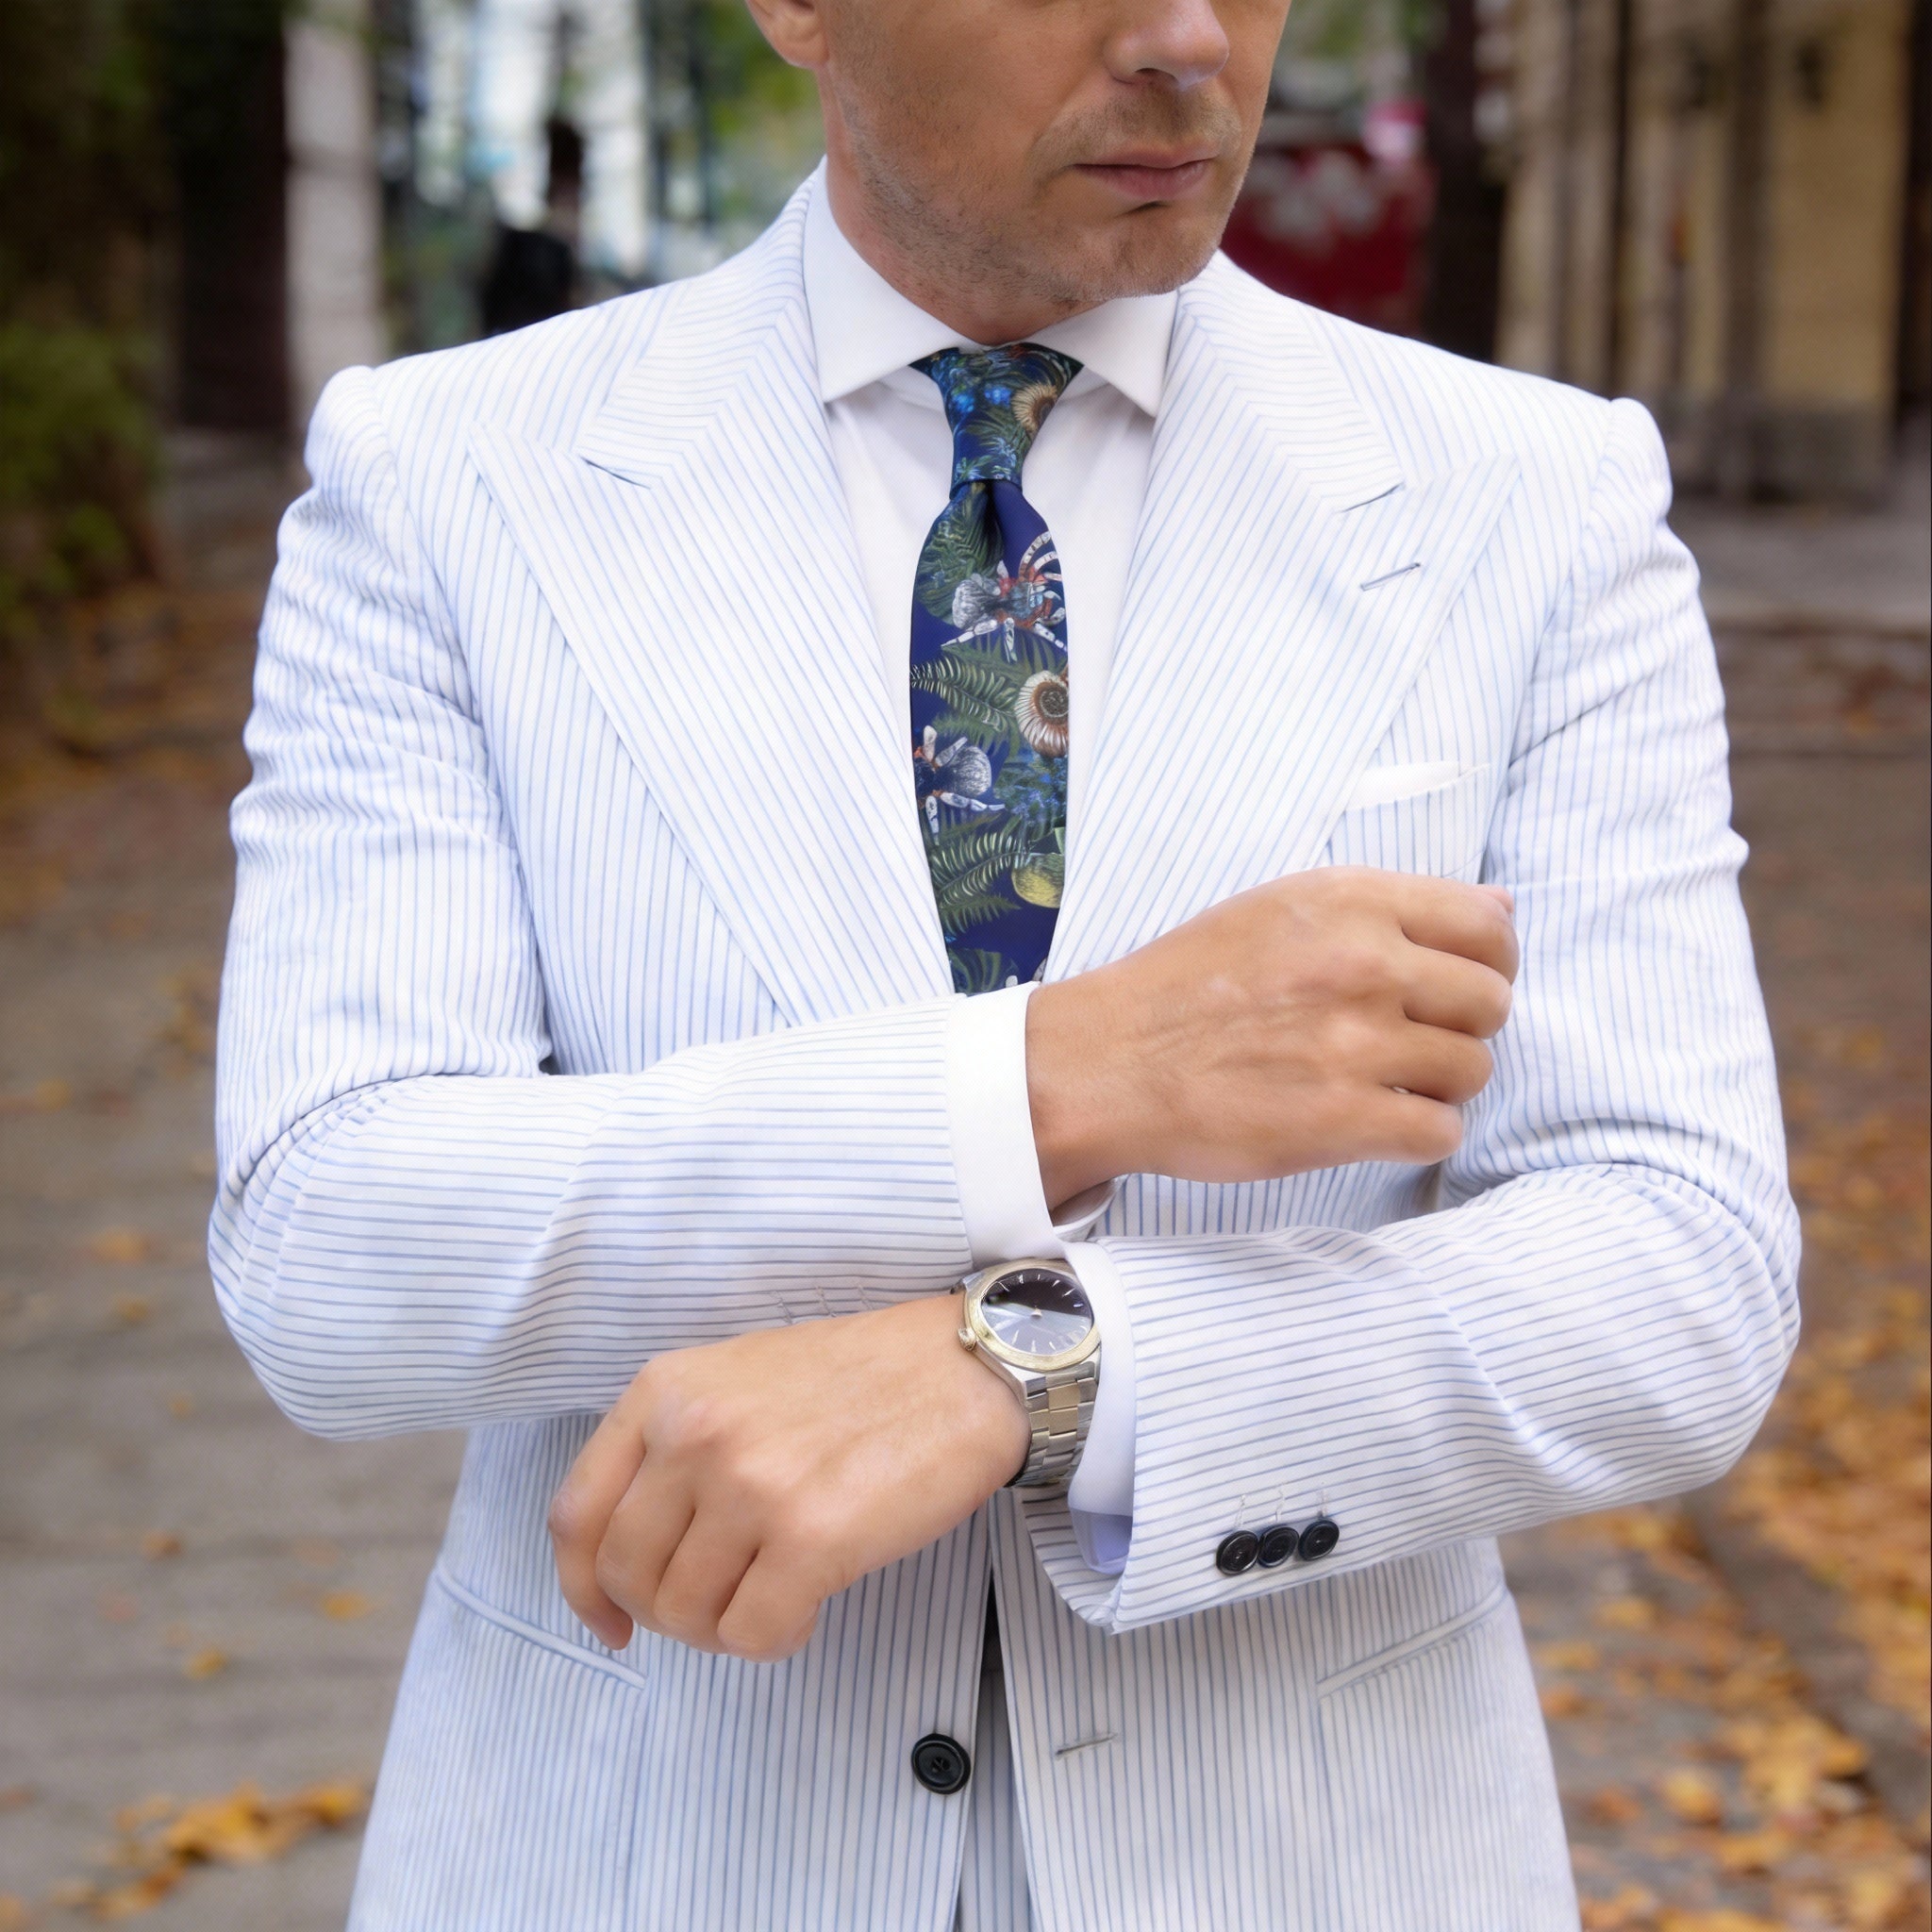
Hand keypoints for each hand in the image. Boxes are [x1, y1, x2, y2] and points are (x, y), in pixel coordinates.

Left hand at [548, 1294, 1029, 1660]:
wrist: (966, 1368)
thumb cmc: (861, 1379)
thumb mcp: (739, 1379)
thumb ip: (676, 1446)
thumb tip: (634, 1559)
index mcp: (666, 1390)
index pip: (578, 1514)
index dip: (583, 1586)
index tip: (610, 1620)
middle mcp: (695, 1433)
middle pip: (625, 1575)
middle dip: (664, 1615)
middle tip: (718, 1608)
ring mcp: (750, 1485)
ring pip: (685, 1615)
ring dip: (725, 1628)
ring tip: (774, 1597)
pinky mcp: (810, 1537)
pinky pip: (753, 1635)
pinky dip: (777, 1640)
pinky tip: (809, 1608)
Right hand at [1028, 867, 1517, 1202]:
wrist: (1108, 1062)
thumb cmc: (1186, 986)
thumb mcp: (1281, 910)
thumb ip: (1389, 908)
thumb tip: (1504, 908)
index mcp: (1349, 901)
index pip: (1489, 925)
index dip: (1488, 962)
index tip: (1453, 986)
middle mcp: (1362, 963)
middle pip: (1490, 1002)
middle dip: (1462, 1027)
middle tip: (1410, 1043)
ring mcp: (1356, 1042)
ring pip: (1474, 1070)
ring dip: (1440, 1086)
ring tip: (1385, 1085)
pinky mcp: (1343, 1118)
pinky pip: (1441, 1132)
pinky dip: (1419, 1135)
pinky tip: (1374, 1123)